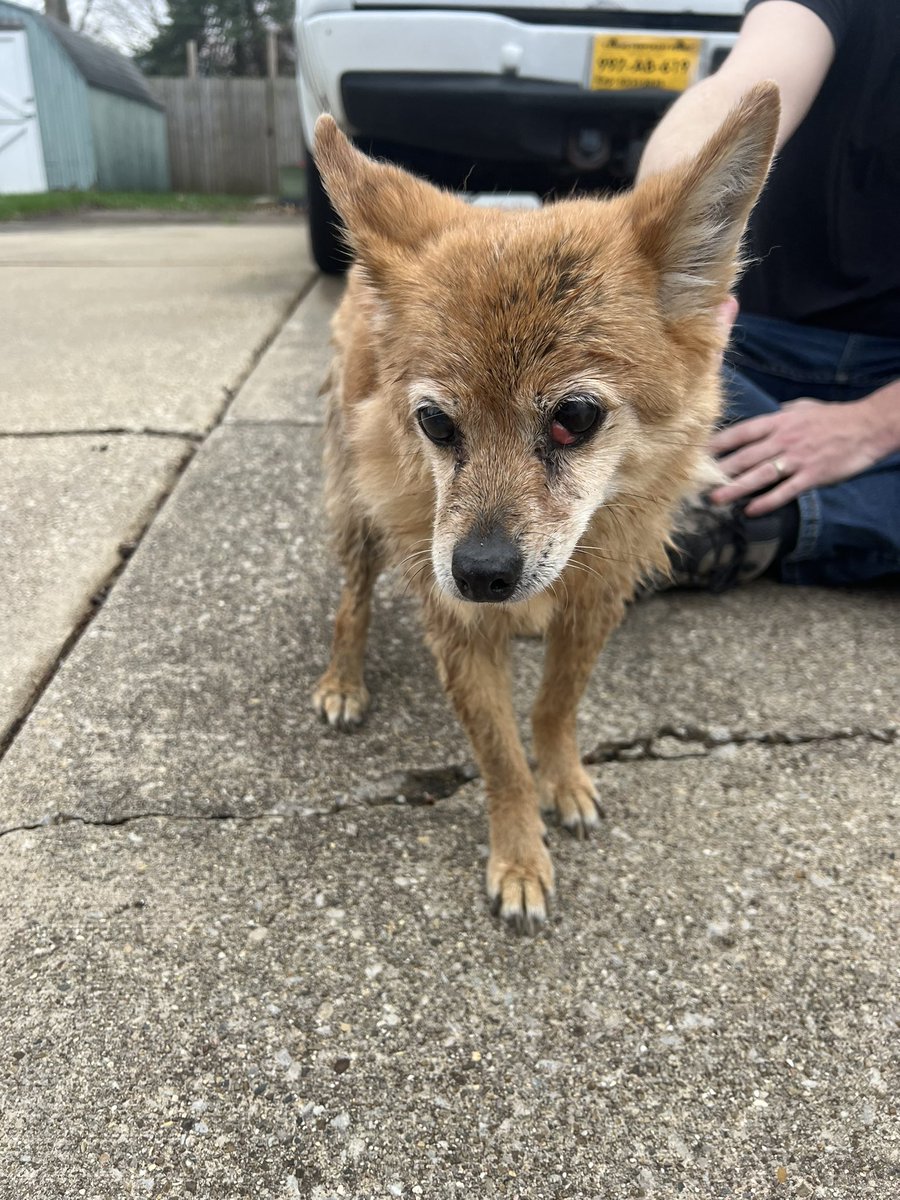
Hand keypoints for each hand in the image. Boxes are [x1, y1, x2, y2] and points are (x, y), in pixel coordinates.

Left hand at [709, 397, 884, 515]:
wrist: (868, 426)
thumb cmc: (833, 417)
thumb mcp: (803, 408)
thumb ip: (780, 415)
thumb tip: (762, 420)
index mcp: (779, 421)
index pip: (741, 432)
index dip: (718, 444)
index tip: (698, 454)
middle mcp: (784, 439)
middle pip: (744, 456)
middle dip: (719, 470)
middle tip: (697, 483)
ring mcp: (797, 458)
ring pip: (760, 475)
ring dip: (735, 488)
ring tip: (716, 499)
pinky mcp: (812, 475)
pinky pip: (785, 491)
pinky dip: (767, 502)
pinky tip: (751, 511)